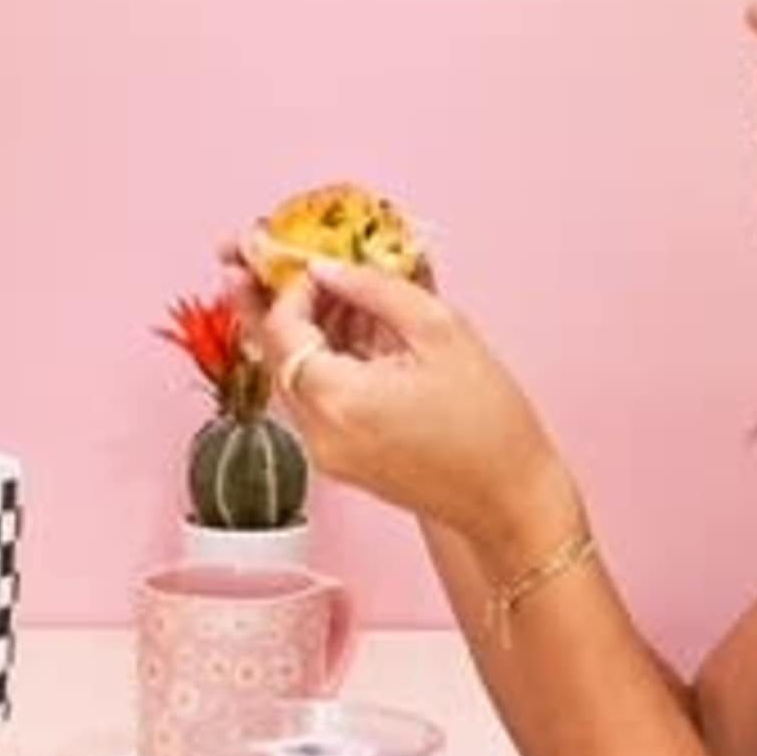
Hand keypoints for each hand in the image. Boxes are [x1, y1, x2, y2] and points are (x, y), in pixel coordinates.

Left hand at [247, 240, 575, 559]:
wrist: (508, 499)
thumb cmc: (489, 422)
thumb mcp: (441, 331)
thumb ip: (376, 289)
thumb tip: (327, 266)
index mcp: (340, 399)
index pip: (284, 328)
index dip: (292, 286)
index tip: (311, 256)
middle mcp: (319, 433)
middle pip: (274, 354)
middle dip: (267, 302)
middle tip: (247, 257)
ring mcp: (325, 453)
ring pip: (291, 376)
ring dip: (298, 329)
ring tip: (314, 286)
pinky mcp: (338, 461)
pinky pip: (313, 399)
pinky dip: (320, 360)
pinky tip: (343, 329)